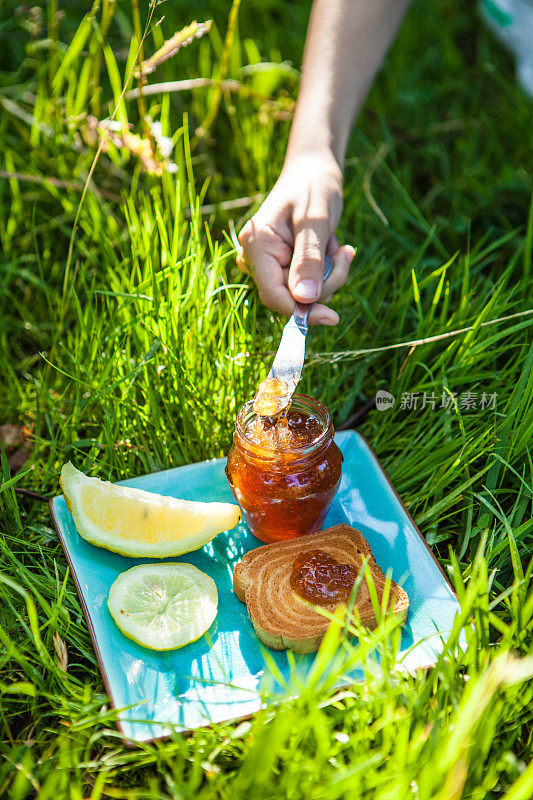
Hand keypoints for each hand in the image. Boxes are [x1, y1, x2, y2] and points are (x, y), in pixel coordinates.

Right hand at [237, 151, 354, 324]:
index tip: (332, 317)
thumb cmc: (314, 186)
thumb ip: (309, 259)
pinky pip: (308, 284)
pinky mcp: (284, 265)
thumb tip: (304, 300)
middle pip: (292, 296)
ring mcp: (270, 263)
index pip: (273, 295)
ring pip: (304, 294)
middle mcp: (256, 257)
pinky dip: (327, 271)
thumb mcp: (315, 221)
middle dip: (324, 283)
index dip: (301, 310)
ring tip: (337, 245)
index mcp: (257, 245)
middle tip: (344, 254)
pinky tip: (333, 247)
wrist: (314, 169)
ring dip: (329, 275)